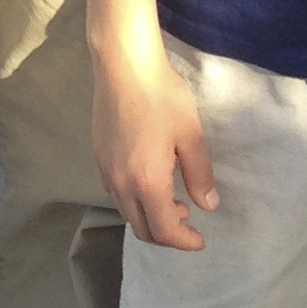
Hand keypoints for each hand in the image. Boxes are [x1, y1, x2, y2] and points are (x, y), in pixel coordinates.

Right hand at [92, 38, 218, 248]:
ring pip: (126, 211)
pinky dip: (135, 200)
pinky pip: (116, 193)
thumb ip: (199, 175)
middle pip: (140, 227)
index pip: (163, 230)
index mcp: (146, 182)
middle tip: (188, 219)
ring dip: (149, 216)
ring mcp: (105, 170)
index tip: (200, 240)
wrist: (124, 66)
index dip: (183, 242)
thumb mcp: (190, 136)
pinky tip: (149, 179)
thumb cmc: (162, 97)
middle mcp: (120, 184)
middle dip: (166, 234)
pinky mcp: (98, 156)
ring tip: (173, 199)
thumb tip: (208, 206)